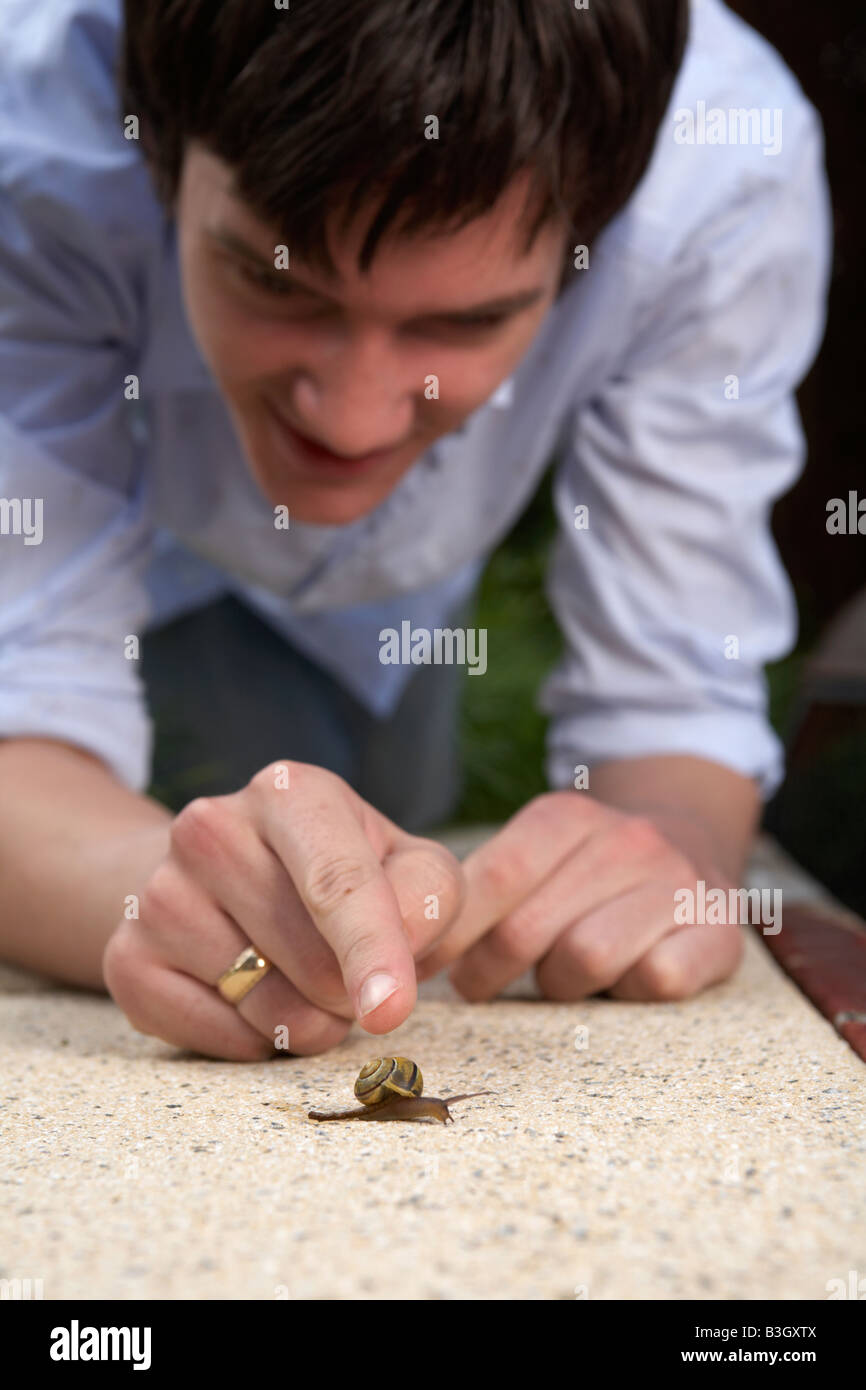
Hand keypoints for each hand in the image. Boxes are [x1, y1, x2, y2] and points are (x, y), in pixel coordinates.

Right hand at [103, 762, 463, 1059]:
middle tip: (346, 971)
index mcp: (291, 793)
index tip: (390, 1010)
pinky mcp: (126, 958)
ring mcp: (160, 893)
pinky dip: (254, 1041)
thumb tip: (400, 950)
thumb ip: (430, 895)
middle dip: (350, 992)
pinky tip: (250, 998)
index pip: (338, 882)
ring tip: (298, 979)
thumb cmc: (339, 874)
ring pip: (266, 1006)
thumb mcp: (405, 863)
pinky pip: (217, 1038)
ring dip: (307, 1022)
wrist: (222, 879)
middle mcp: (211, 827)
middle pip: (313, 960)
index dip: (371, 950)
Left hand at [416, 791, 742, 1000]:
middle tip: (475, 986)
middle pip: (528, 929)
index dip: (450, 933)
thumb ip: (484, 887)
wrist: (695, 843)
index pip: (493, 877)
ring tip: (557, 976)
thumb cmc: (591, 869)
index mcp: (568, 817)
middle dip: (488, 970)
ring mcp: (676, 883)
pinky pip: (655, 979)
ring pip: (585, 958)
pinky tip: (622, 980)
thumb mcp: (541, 853)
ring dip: (560, 983)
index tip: (418, 965)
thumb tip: (405, 942)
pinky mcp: (718, 931)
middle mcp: (627, 841)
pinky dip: (629, 991)